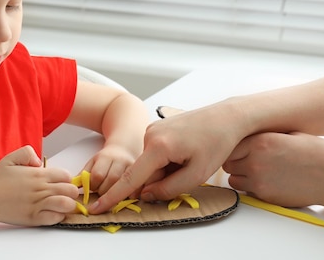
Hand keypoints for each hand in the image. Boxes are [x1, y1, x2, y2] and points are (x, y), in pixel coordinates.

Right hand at [0, 146, 78, 225]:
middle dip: (70, 191)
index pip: (66, 175)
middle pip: (71, 190)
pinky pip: (55, 218)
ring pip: (67, 204)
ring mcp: (38, 204)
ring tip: (60, 204)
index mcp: (38, 175)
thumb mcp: (10, 158)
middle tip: (62, 193)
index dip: (66, 179)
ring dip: (68, 204)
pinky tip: (52, 212)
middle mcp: (40, 189)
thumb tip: (39, 161)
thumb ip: (27, 153)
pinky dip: (58, 216)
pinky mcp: (33, 218)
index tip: (60, 182)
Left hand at [81, 141, 139, 195]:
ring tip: (111, 198)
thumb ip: (83, 174)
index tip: (91, 189)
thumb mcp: (92, 162)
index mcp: (106, 157)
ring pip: (124, 185)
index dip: (93, 185)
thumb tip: (72, 187)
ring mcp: (132, 167)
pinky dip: (131, 195)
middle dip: (104, 192)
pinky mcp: (142, 173)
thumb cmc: (106, 159)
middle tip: (100, 195)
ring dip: (116, 196)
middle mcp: (120, 161)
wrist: (124, 148)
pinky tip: (126, 197)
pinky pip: (137, 187)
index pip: (98, 174)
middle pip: (111, 180)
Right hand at [89, 104, 240, 213]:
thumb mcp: (197, 173)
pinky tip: (186, 150)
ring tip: (190, 156)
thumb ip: (169, 189)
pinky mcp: (156, 129)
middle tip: (190, 167)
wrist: (226, 117)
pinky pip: (156, 154)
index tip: (97, 208)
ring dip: (168, 169)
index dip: (114, 196)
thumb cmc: (216, 143)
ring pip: (151, 164)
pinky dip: (168, 160)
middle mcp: (149, 134)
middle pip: (146, 172)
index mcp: (158, 146)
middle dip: (164, 179)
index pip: (132, 178)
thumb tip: (146, 195)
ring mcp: (151, 129)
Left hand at [223, 132, 323, 206]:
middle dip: (234, 161)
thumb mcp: (287, 134)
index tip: (239, 146)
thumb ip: (264, 136)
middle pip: (228, 163)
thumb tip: (248, 134)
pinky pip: (247, 192)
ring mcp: (259, 181)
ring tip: (255, 171)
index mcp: (260, 142)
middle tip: (246, 159)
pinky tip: (266, 181)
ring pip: (233, 179)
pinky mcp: (265, 196)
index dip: (233, 146)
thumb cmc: (315, 152)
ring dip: (240, 175)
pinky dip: (251, 188)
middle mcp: (255, 162)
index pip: (230, 144)